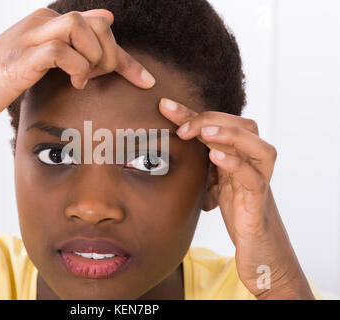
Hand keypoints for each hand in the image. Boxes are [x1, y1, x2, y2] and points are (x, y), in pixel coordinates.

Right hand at [0, 8, 155, 124]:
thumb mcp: (40, 60)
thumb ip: (71, 44)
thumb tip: (106, 18)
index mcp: (48, 22)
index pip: (100, 27)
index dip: (127, 56)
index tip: (144, 81)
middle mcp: (42, 21)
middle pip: (99, 24)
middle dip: (114, 56)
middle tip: (102, 80)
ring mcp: (32, 36)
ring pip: (84, 29)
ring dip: (96, 59)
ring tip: (85, 80)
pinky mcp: (24, 55)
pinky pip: (64, 51)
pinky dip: (78, 69)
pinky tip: (73, 84)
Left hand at [159, 98, 314, 298]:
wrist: (259, 253)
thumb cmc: (238, 216)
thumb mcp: (216, 185)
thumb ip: (204, 167)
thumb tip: (167, 155)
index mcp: (240, 157)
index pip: (219, 126)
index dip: (192, 114)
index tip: (164, 106)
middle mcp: (253, 164)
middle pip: (243, 126)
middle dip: (210, 118)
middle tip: (180, 123)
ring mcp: (259, 182)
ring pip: (257, 147)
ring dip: (229, 134)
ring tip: (202, 130)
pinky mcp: (258, 204)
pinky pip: (253, 179)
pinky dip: (236, 164)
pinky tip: (215, 156)